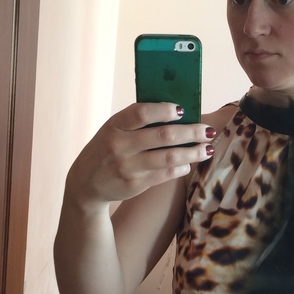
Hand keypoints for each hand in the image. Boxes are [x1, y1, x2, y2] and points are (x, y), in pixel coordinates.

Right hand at [66, 102, 215, 207]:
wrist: (86, 183)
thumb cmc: (107, 148)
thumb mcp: (113, 129)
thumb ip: (137, 120)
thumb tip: (178, 111)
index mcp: (114, 125)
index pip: (141, 113)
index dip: (164, 110)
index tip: (182, 109)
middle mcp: (120, 145)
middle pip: (163, 136)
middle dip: (191, 132)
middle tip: (208, 131)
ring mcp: (128, 166)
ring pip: (169, 158)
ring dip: (193, 152)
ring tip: (208, 148)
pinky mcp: (136, 184)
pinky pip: (165, 174)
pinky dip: (181, 167)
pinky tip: (189, 163)